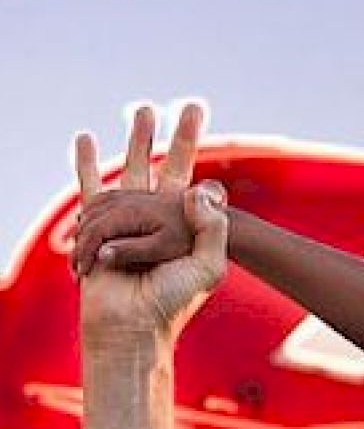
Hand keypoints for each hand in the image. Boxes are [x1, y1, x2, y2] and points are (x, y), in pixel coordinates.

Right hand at [74, 103, 223, 342]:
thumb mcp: (207, 269)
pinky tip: (85, 139)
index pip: (194, 182)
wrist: (132, 323)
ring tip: (141, 108)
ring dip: (135, 139)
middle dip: (174, 135)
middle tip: (188, 106)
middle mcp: (156, 220)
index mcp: (183, 228)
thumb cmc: (170, 302)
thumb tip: (203, 188)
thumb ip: (212, 230)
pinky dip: (86, 162)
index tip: (205, 124)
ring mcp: (126, 221)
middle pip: (164, 166)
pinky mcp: (98, 226)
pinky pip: (89, 188)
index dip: (198, 154)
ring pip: (129, 171)